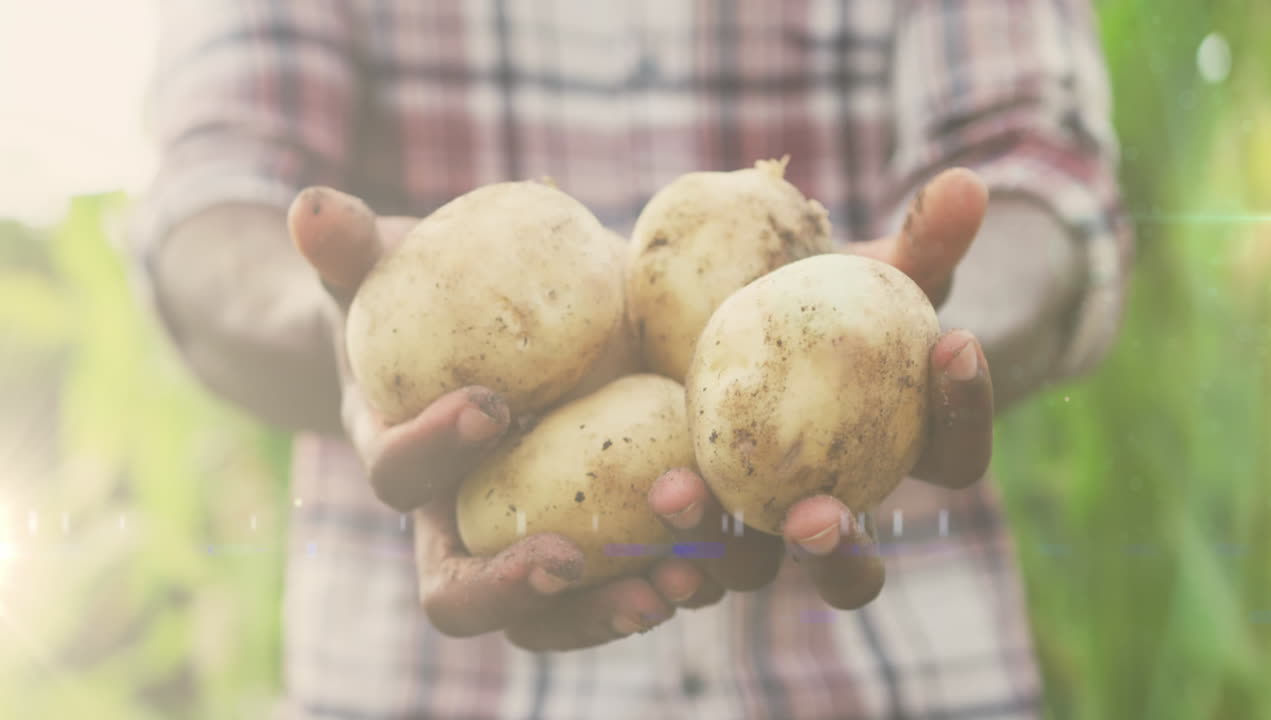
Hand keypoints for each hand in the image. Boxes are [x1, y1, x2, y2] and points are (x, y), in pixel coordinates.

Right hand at [290, 187, 717, 650]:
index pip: (397, 478)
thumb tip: (311, 204)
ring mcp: (531, 536)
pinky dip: (687, 571)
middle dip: (522, 589)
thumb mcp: (383, 268)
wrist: (481, 337)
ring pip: (558, 613)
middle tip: (578, 561)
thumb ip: (347, 249)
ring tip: (687, 577)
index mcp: (403, 457)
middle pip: (467, 594)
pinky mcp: (601, 533)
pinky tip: (741, 551)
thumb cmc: (422, 301)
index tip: (491, 405)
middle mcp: (461, 519)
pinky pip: (636, 576)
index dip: (432, 453)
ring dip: (620, 604)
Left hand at [647, 168, 995, 609]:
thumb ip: (921, 241)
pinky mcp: (683, 518)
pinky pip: (673, 553)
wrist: (705, 307)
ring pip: (750, 567)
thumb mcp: (864, 269)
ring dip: (722, 551)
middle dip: (839, 554)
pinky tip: (628, 513)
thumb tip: (969, 181)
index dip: (966, 412)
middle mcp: (826, 510)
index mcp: (892, 459)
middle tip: (817, 516)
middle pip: (852, 569)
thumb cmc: (807, 292)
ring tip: (679, 495)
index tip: (952, 344)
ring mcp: (750, 525)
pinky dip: (655, 547)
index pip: (953, 457)